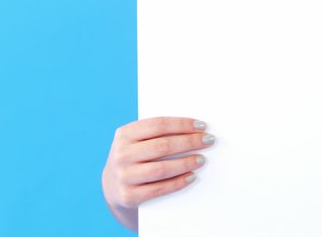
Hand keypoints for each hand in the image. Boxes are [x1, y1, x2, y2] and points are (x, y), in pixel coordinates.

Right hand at [101, 117, 215, 228]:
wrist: (112, 186)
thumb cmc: (134, 157)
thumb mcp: (135, 141)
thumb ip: (156, 133)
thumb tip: (193, 128)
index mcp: (124, 134)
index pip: (158, 125)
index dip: (182, 124)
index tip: (202, 126)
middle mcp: (121, 154)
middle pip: (162, 146)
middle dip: (189, 142)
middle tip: (208, 141)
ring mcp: (124, 176)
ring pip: (161, 168)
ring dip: (186, 163)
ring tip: (202, 159)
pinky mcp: (129, 196)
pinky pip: (159, 188)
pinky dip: (178, 182)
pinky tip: (192, 176)